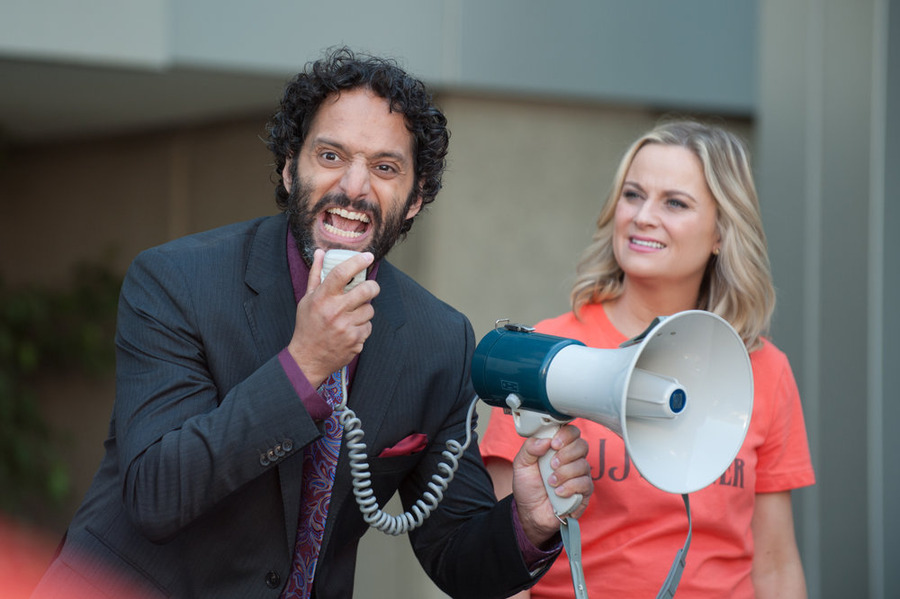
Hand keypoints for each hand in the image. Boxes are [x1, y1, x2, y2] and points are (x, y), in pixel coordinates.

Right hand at [287, 249, 378, 387]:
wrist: (307, 358)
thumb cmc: (307, 326)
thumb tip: (321, 252)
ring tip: (352, 315)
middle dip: (373, 287)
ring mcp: (346, 327)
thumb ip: (316, 275)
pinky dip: (363, 327)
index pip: (342, 273)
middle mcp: (335, 311)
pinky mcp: (355, 340)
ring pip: (370, 309)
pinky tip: (350, 330)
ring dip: (365, 310)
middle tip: (371, 288)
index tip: (368, 256)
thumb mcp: (307, 299)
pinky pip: (368, 326)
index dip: (357, 261)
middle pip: (366, 290)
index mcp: (322, 298)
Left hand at [511, 424, 591, 546]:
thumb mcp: (521, 464)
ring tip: (551, 482)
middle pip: (582, 445)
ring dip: (564, 473)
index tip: (554, 444)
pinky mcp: (584, 492)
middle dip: (565, 454)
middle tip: (552, 464)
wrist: (530, 512)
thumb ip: (529, 448)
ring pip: (583, 465)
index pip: (572, 432)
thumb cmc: (528, 486)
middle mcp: (572, 459)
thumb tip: (545, 440)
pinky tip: (558, 492)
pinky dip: (569, 487)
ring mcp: (580, 475)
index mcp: (558, 448)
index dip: (565, 435)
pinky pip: (585, 484)